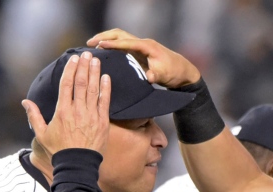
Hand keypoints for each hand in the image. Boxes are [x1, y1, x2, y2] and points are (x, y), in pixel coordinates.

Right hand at [23, 52, 110, 156]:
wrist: (77, 166)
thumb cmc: (58, 151)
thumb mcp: (42, 134)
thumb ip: (34, 116)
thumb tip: (25, 102)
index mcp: (62, 111)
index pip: (66, 85)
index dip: (70, 70)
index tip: (74, 60)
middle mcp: (77, 110)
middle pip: (81, 83)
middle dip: (84, 66)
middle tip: (87, 54)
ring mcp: (91, 116)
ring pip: (94, 89)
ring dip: (95, 73)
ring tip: (96, 60)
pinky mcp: (102, 122)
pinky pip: (105, 102)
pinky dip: (106, 89)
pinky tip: (106, 77)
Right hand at [87, 29, 201, 87]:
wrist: (182, 72)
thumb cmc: (173, 72)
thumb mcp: (165, 76)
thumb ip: (155, 76)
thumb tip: (149, 77)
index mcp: (147, 46)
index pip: (126, 42)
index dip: (112, 43)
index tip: (99, 45)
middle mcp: (142, 43)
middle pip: (120, 34)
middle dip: (104, 36)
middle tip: (89, 43)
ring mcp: (140, 46)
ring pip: (120, 37)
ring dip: (106, 39)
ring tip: (92, 45)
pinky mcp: (139, 51)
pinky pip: (122, 44)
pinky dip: (112, 45)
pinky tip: (103, 52)